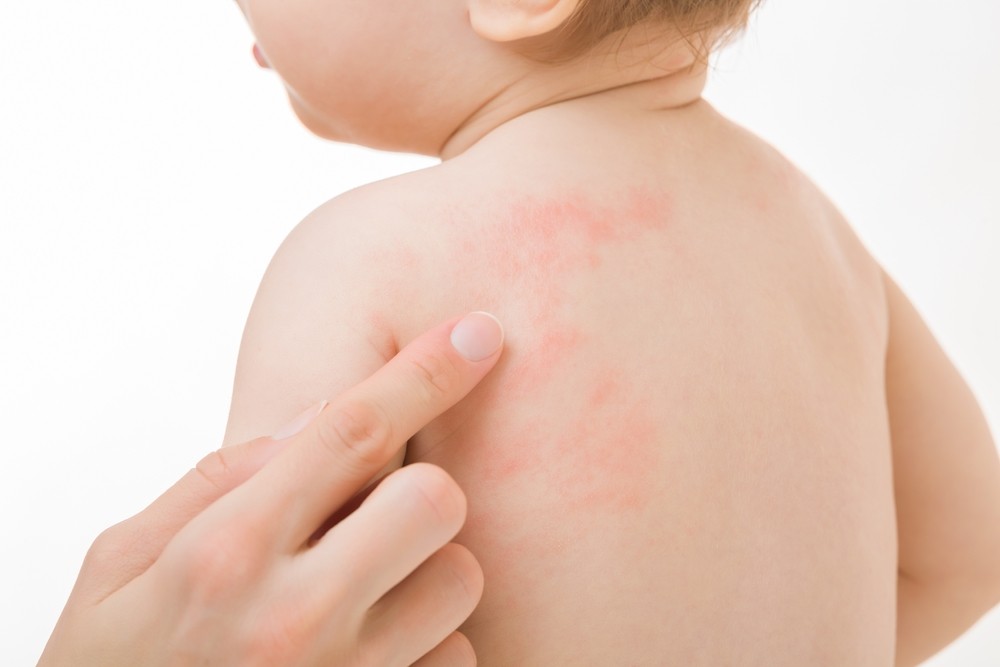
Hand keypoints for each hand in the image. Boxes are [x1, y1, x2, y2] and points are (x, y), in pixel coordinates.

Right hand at [39, 312, 504, 665]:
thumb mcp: (118, 567)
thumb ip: (213, 484)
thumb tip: (310, 422)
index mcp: (225, 550)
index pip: (350, 431)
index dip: (426, 371)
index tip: (477, 334)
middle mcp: (294, 615)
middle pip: (434, 500)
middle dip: (421, 493)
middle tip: (379, 515)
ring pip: (460, 580)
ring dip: (428, 573)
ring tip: (366, 594)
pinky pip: (458, 657)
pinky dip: (428, 647)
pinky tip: (369, 654)